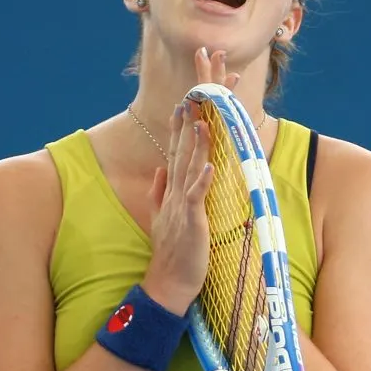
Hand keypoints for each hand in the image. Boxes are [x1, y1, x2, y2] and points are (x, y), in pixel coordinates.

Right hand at [141, 49, 240, 315]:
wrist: (168, 282)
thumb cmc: (173, 251)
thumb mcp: (166, 216)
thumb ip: (162, 191)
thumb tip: (161, 170)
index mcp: (173, 188)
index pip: (180, 146)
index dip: (186, 119)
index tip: (192, 92)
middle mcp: (175, 191)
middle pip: (184, 146)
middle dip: (193, 118)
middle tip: (199, 87)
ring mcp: (181, 205)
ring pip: (189, 167)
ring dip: (194, 142)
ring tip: (201, 117)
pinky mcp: (189, 222)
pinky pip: (196, 198)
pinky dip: (202, 181)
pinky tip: (209, 165)